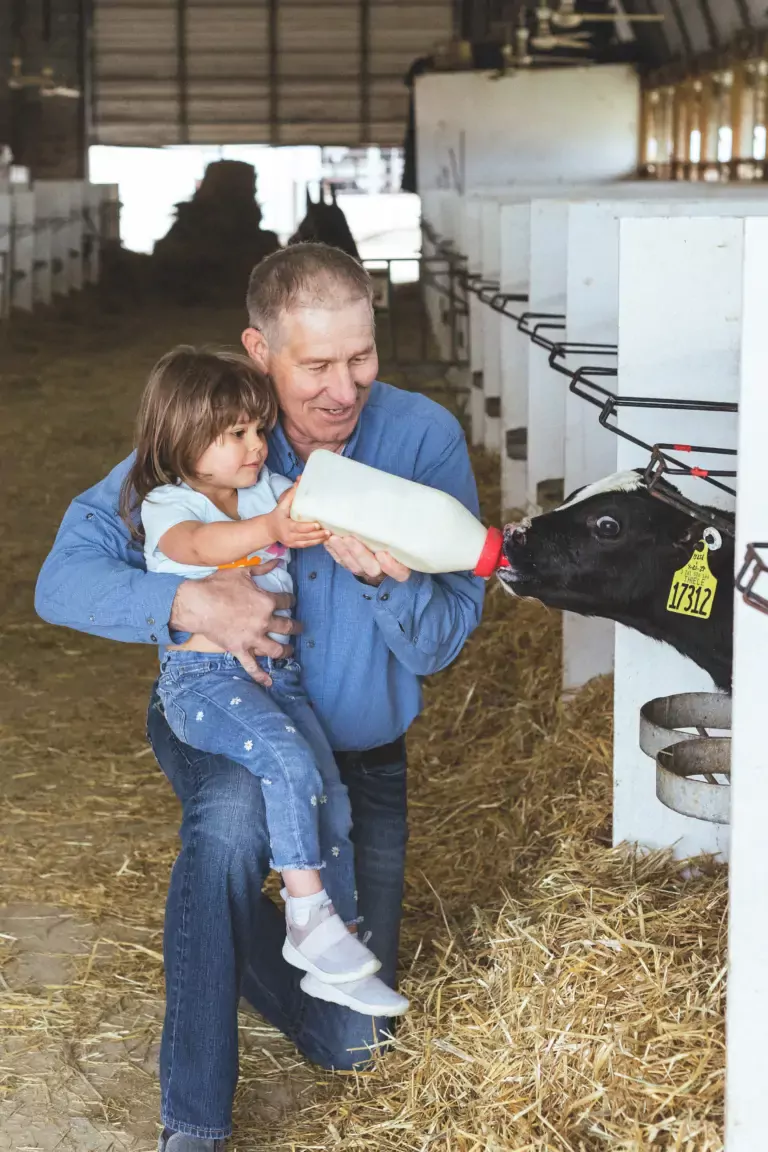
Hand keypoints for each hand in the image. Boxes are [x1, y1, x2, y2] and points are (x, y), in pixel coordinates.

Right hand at [170, 564, 300, 684]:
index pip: (287, 602)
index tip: (291, 602)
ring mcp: (253, 638)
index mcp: (267, 602)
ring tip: (290, 651)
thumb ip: (262, 568)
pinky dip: (261, 675)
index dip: (291, 601)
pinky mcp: (240, 649)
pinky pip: (252, 666)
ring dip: (286, 651)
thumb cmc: (218, 586)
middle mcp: (264, 622)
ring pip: (276, 649)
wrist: (198, 604)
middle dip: (296, 627)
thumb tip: (278, 560)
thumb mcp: (242, 572)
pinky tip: (269, 682)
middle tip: (300, 629)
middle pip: (287, 626)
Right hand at [269, 485, 330, 549]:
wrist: (269, 529)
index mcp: (285, 525)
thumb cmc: (277, 516)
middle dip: (317, 535)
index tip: (318, 525)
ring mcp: (292, 542)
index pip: (298, 527)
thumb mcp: (281, 505)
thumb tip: (299, 481)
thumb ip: (291, 495)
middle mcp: (289, 536)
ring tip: (329, 535)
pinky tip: (323, 539)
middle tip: (328, 532)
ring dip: (318, 539)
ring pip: (307, 542)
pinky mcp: (294, 546)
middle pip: (305, 536)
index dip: (308, 527)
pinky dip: (315, 543)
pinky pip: (306, 545)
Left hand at [324, 535, 410, 585]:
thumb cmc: (395, 539)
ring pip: (354, 566)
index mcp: (401, 567)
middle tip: (349, 538)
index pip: (399, 572)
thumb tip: (409, 512)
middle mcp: (383, 571)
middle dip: (359, 553)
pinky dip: (334, 551)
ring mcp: (365, 570)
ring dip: (343, 551)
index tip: (383, 554)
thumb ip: (401, 533)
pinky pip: (342, 562)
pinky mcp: (352, 566)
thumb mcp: (403, 538)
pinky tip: (327, 540)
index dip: (391, 566)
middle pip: (371, 568)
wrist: (381, 548)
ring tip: (334, 538)